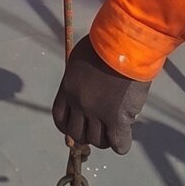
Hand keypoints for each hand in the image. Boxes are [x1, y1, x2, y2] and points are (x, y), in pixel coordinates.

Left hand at [52, 36, 150, 154]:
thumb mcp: (81, 59)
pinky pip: (117, 143)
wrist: (123, 42)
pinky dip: (120, 143)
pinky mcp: (117, 117)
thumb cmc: (105, 43)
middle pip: (76, 134)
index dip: (69, 126)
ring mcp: (97, 112)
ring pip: (97, 140)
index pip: (60, 118)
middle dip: (88, 133)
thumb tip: (88, 90)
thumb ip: (80, 78)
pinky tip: (124, 133)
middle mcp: (79, 103)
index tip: (80, 123)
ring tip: (115, 125)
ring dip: (105, 137)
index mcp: (68, 88)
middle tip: (101, 124)